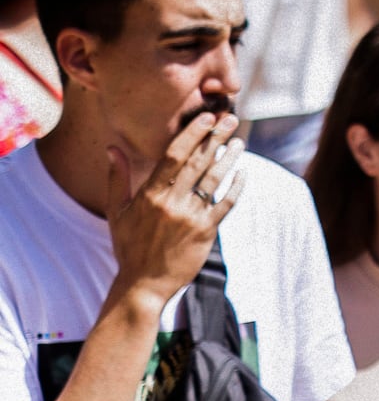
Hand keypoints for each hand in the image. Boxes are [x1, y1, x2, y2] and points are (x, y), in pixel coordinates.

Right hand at [101, 108, 239, 304]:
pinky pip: (226, 204)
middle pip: (197, 162)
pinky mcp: (206, 231)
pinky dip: (237, 187)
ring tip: (239, 141)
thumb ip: (117, 178)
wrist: (143, 284)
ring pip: (214, 179)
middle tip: (231, 118)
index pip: (173, 155)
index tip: (206, 116)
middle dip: (215, 138)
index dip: (192, 133)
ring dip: (229, 158)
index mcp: (149, 194)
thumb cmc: (129, 246)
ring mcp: (190, 216)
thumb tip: (112, 147)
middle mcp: (170, 202)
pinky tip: (244, 172)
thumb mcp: (116, 212)